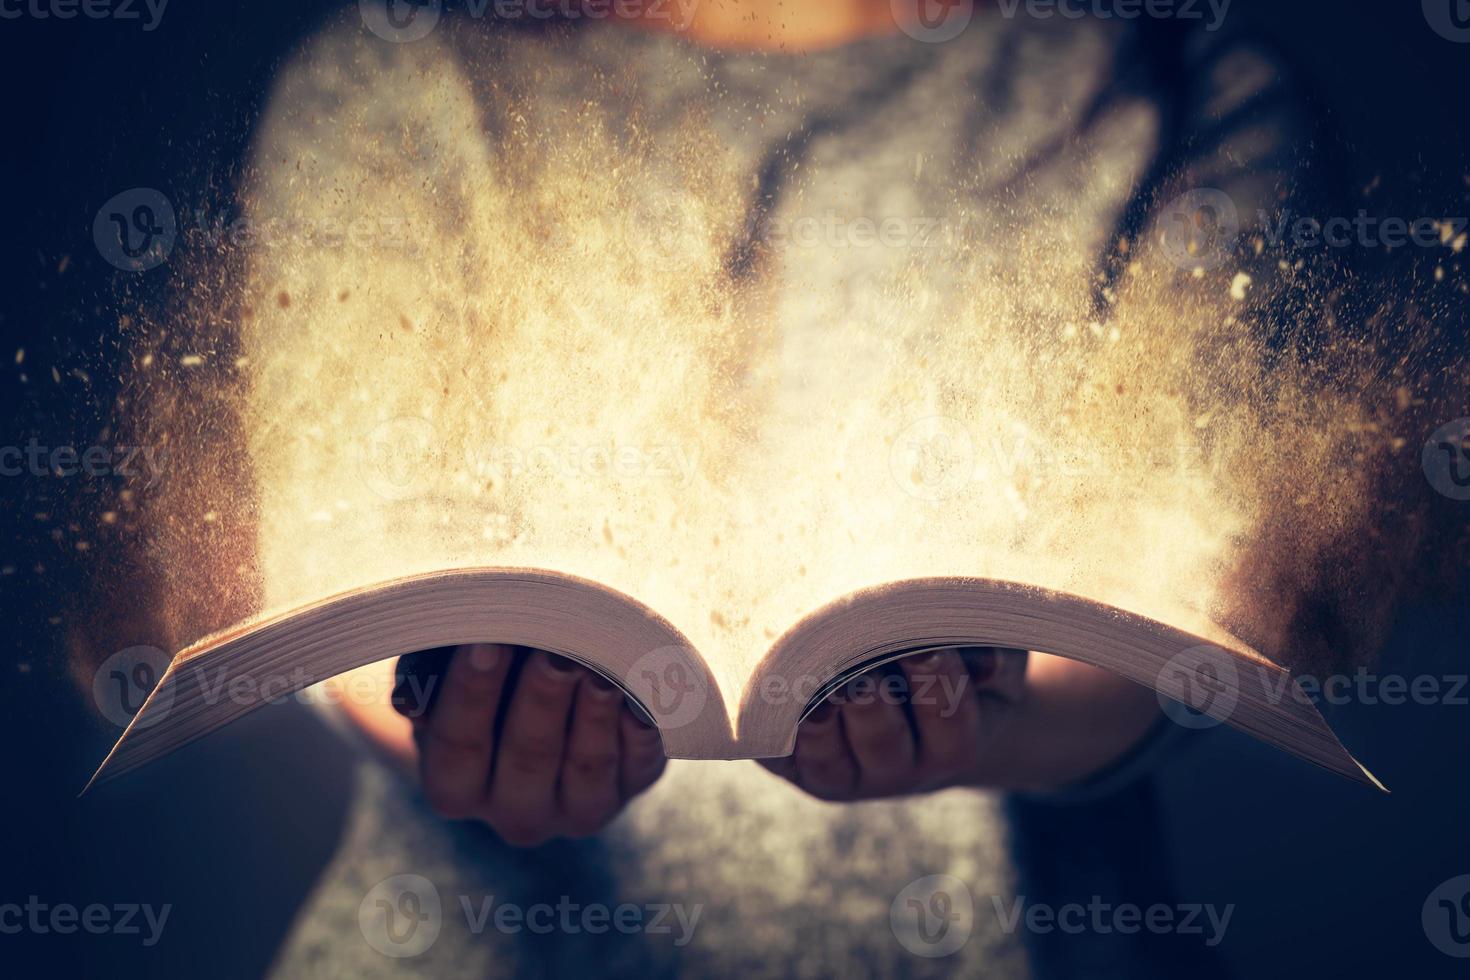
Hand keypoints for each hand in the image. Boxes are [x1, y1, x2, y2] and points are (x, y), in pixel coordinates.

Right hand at [392, 644, 666, 845]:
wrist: (535, 695)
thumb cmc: (481, 673)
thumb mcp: (442, 672)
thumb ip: (428, 677)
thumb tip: (415, 701)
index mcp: (455, 788)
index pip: (458, 746)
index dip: (470, 695)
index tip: (485, 643)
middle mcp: (515, 812)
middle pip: (527, 758)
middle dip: (540, 701)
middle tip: (552, 652)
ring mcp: (577, 809)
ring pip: (586, 768)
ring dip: (593, 715)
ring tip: (598, 668)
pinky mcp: (631, 788)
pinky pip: (640, 766)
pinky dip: (641, 731)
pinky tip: (642, 695)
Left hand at [758, 647, 1027, 800]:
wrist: (912, 702)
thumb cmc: (956, 661)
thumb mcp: (988, 655)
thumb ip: (991, 653)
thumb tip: (982, 662)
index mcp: (953, 745)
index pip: (948, 717)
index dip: (936, 680)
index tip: (921, 644)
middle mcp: (898, 769)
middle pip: (883, 740)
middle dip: (870, 702)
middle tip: (858, 670)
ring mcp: (843, 774)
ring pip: (828, 756)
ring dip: (818, 721)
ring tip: (810, 684)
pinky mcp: (796, 768)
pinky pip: (779, 756)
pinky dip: (772, 730)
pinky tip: (769, 697)